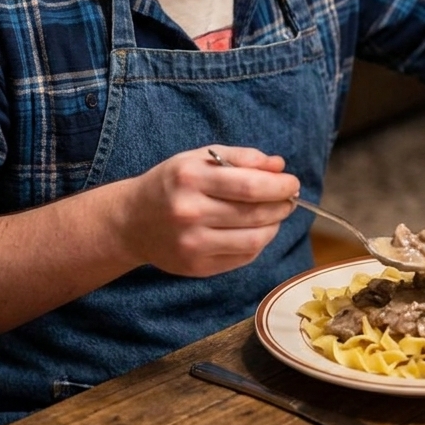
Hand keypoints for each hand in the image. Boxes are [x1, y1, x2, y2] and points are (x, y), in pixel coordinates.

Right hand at [117, 146, 300, 276]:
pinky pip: (243, 257)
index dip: (279, 185)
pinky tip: (255, 230)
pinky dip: (257, 243)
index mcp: (191, 178)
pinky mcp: (197, 267)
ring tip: (274, 214)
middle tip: (289, 198)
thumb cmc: (172, 183)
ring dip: (273, 226)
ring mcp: (193, 244)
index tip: (292, 182)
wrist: (132, 221)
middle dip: (281, 205)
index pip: (250, 185)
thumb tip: (278, 165)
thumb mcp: (199, 158)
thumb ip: (241, 158)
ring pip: (253, 240)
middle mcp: (190, 212)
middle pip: (254, 213)